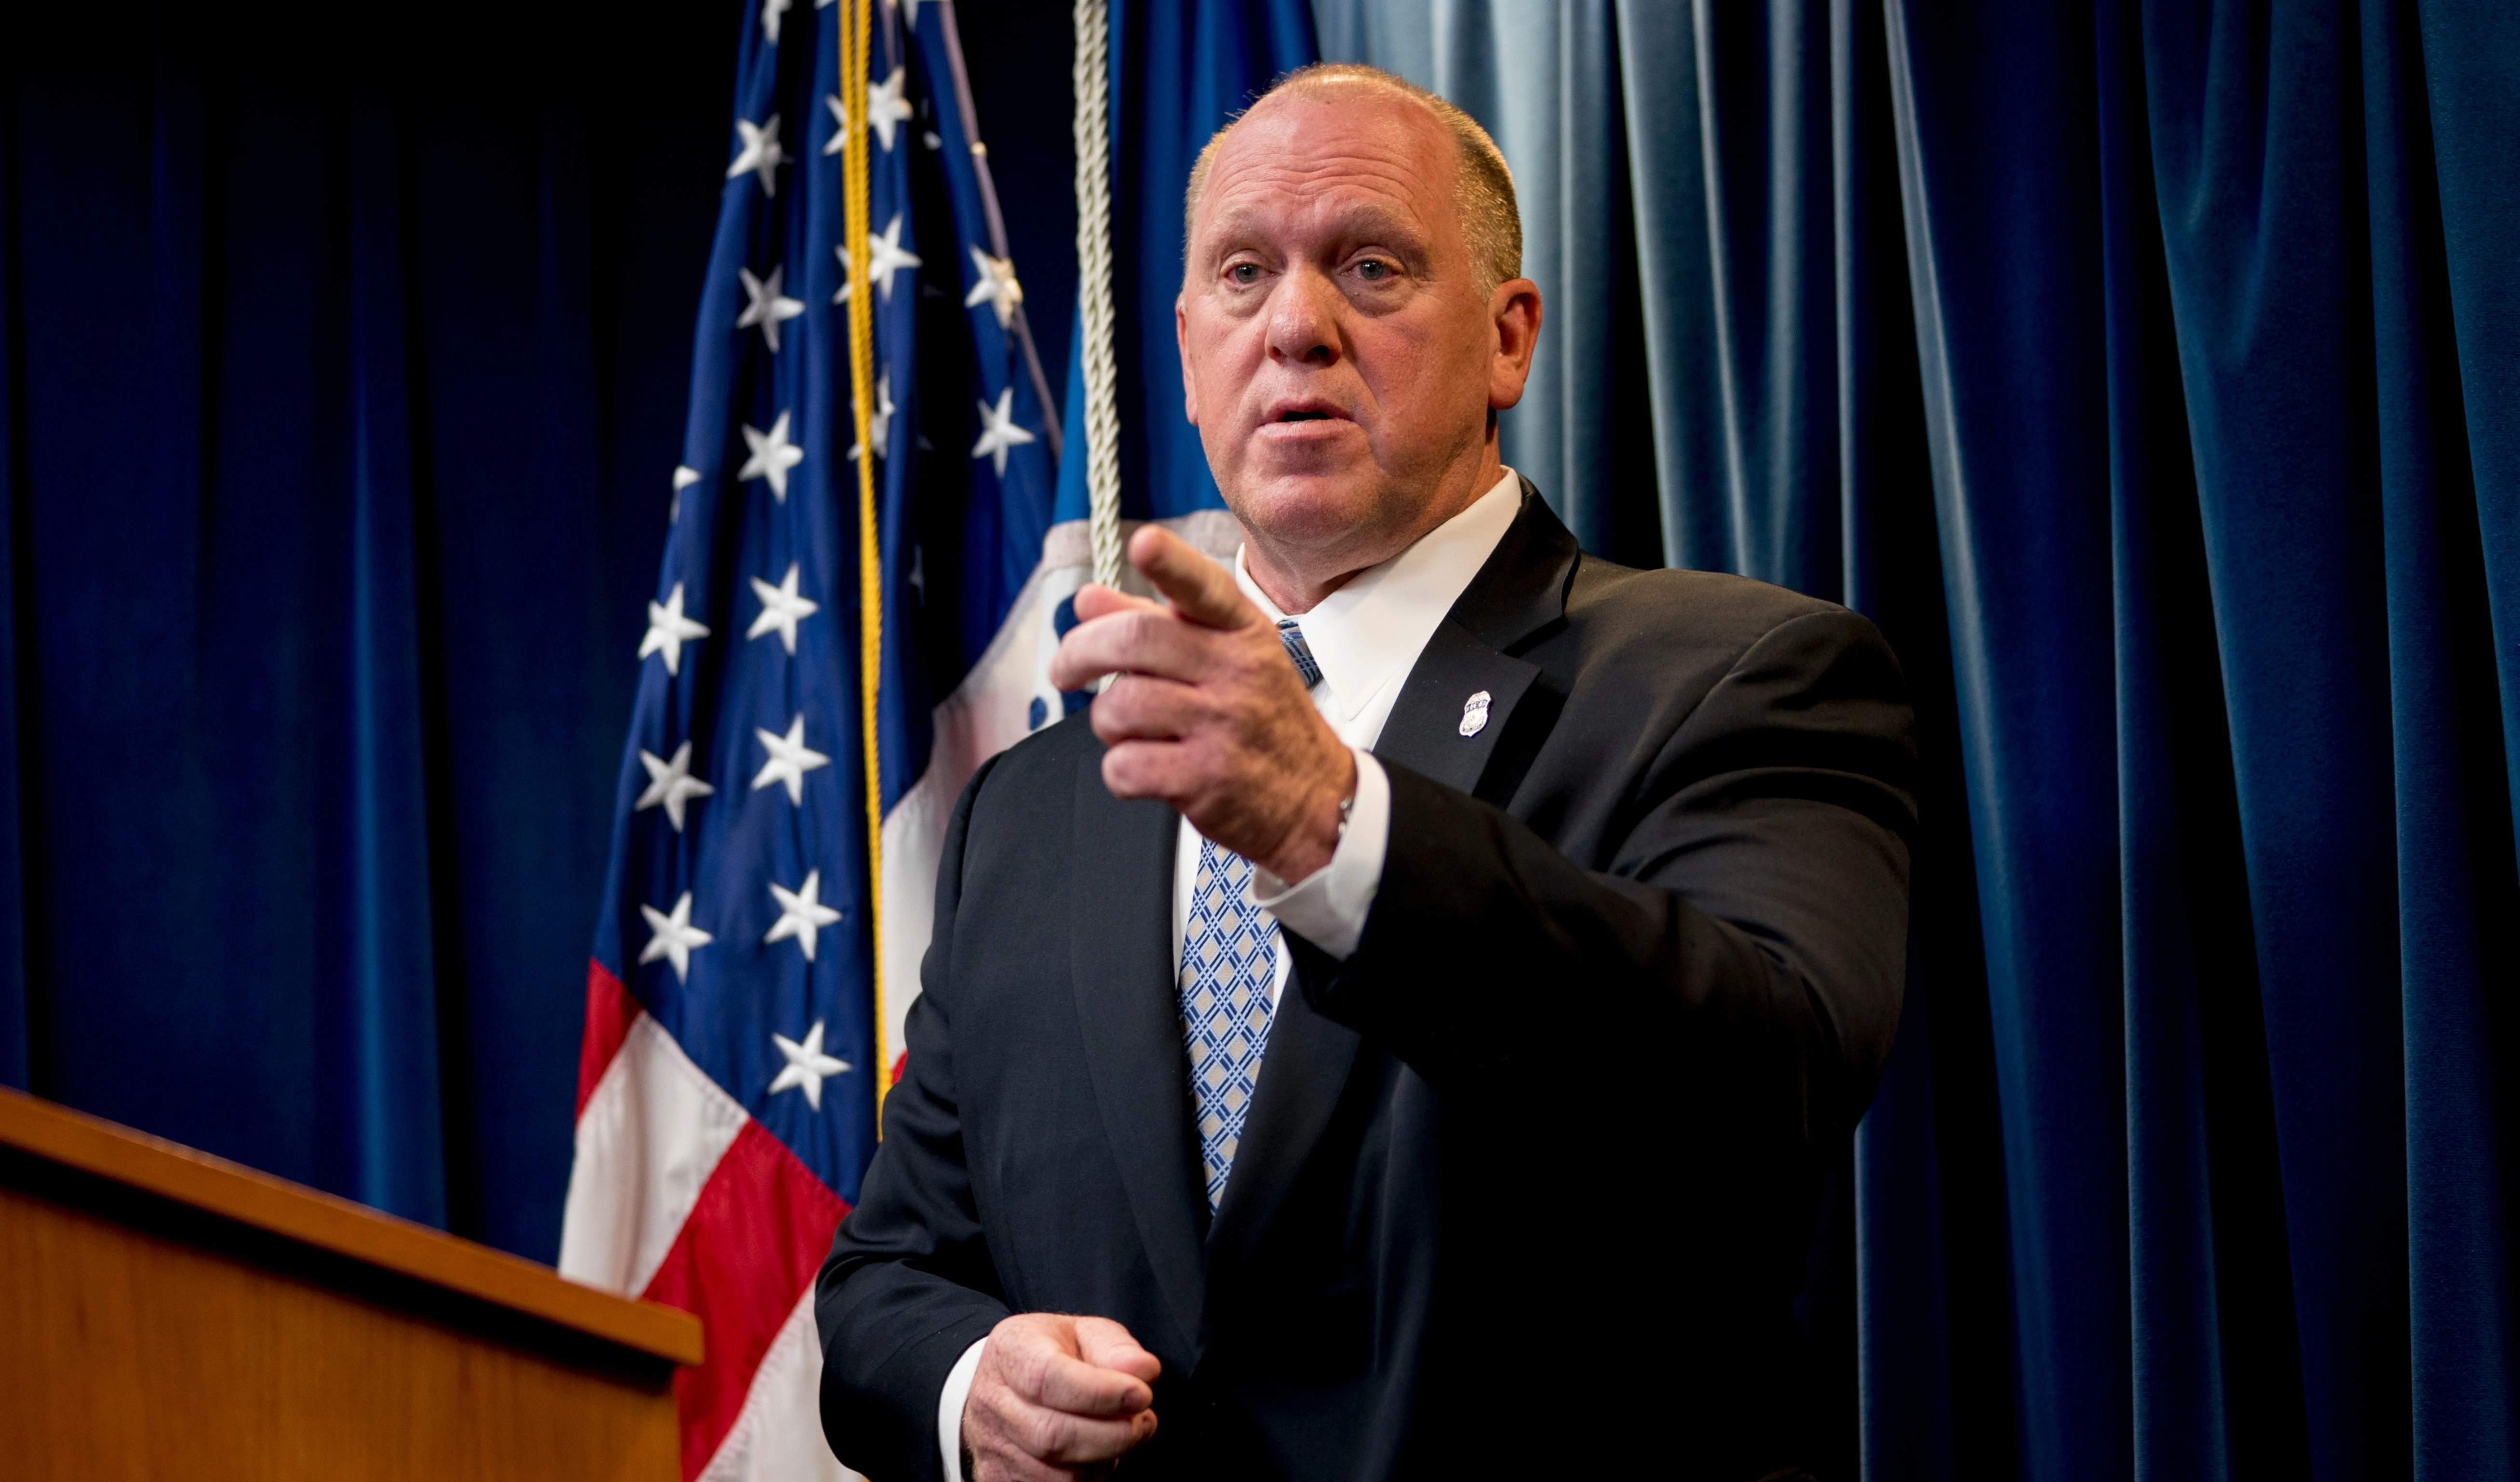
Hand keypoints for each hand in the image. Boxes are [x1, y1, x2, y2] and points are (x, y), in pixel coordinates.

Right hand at [961, 1313, 1161, 1480]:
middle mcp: (993, 1401)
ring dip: (1103, 1461)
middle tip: (1142, 1422)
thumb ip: (1116, 1348)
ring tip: (1120, 1436)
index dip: (1099, 1393)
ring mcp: (992, 1445)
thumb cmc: (1054, 1355)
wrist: (1006, 1383)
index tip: (1141, 1395)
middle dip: (1112, 1435)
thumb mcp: (1086, 1333)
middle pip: (1052, 1435)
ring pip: (1057, 1475)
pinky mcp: (1000, 1478)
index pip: (1046, 1378)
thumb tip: (1144, 1370)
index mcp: (1011, 1351)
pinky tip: (1098, 1457)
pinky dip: (1086, 1480)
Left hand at [1048, 525, 1355, 882]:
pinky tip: (1144, 768)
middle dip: (1080, 652)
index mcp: (1243, 633)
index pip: (1204, 588)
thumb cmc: (1262, 722)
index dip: (1170, 563)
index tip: (1144, 543)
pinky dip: (1119, 770)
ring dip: (1106, 721)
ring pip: (1120, 706)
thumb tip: (1088, 599)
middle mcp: (1237, 672)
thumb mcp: (1226, 660)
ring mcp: (1224, 726)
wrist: (1314, 800)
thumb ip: (1156, 623)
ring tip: (1128, 730)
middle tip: (1065, 670)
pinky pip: (1125, 765)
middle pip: (1135, 640)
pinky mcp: (1207, 779)